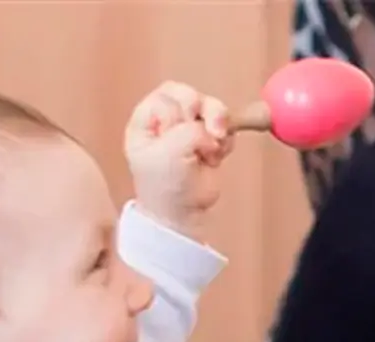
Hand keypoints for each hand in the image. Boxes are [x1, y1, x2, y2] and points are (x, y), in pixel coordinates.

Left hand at [125, 81, 233, 240]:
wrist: (183, 213)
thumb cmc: (165, 186)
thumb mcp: (169, 153)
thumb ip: (190, 132)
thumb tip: (215, 130)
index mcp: (147, 119)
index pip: (167, 96)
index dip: (178, 113)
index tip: (176, 136)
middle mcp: (167, 120)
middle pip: (191, 95)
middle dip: (203, 112)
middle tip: (209, 133)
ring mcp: (190, 128)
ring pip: (211, 107)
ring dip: (219, 124)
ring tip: (215, 148)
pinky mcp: (210, 140)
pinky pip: (226, 125)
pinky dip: (227, 138)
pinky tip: (218, 155)